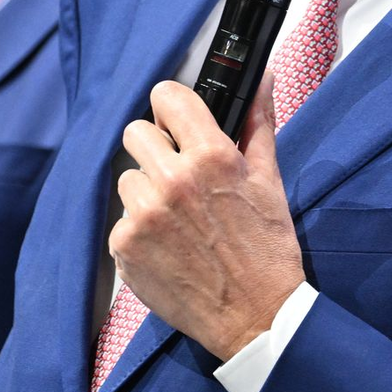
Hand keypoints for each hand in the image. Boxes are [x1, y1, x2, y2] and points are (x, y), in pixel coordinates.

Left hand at [110, 77, 304, 360]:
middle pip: (136, 132)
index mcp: (210, 156)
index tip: (178, 118)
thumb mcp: (268, 177)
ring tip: (178, 214)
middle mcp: (171, 180)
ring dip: (147, 189)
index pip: (167, 96)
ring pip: (128, 177)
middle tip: (179, 169)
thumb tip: (263, 76)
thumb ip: (259, 120)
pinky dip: (141, 228)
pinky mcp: (124, 248)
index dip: (172, 104)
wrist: (255, 315)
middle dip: (157, 145)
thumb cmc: (267, 244)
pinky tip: (169, 243)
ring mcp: (143, 216)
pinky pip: (122, 219)